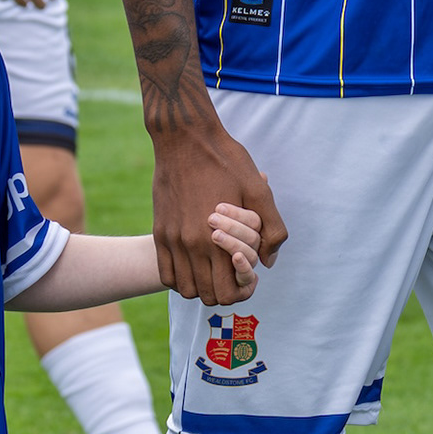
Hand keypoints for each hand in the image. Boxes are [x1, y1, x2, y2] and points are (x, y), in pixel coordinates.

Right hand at [150, 116, 284, 305]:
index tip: (249, 274)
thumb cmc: (226, 160)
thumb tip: (269, 261)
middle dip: (224, 292)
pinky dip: (180, 278)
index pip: (227, 291)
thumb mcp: (258, 190)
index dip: (242, 290)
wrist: (184, 138)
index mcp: (217, 238)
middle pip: (206, 295)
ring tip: (214, 270)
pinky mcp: (160, 231)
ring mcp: (172, 239)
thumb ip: (271, 229)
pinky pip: (165, 273)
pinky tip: (194, 264)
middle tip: (234, 273)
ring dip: (201, 287)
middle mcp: (191, 244)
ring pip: (184, 289)